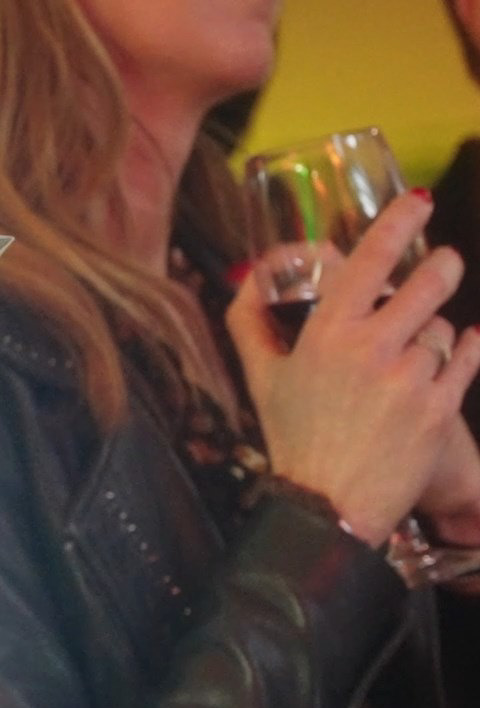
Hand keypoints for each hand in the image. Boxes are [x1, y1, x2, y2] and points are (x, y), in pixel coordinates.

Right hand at [227, 190, 479, 544]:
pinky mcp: (439, 407)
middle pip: (426, 283)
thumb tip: (251, 279)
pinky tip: (465, 345)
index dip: (398, 223)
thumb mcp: (261, 378)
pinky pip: (467, 359)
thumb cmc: (292, 439)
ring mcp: (409, 378)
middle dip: (442, 266)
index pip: (369, 261)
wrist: (327, 506)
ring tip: (419, 349)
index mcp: (325, 335)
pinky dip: (468, 349)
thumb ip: (250, 322)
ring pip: (441, 328)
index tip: (418, 201)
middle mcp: (370, 349)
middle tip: (444, 262)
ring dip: (435, 332)